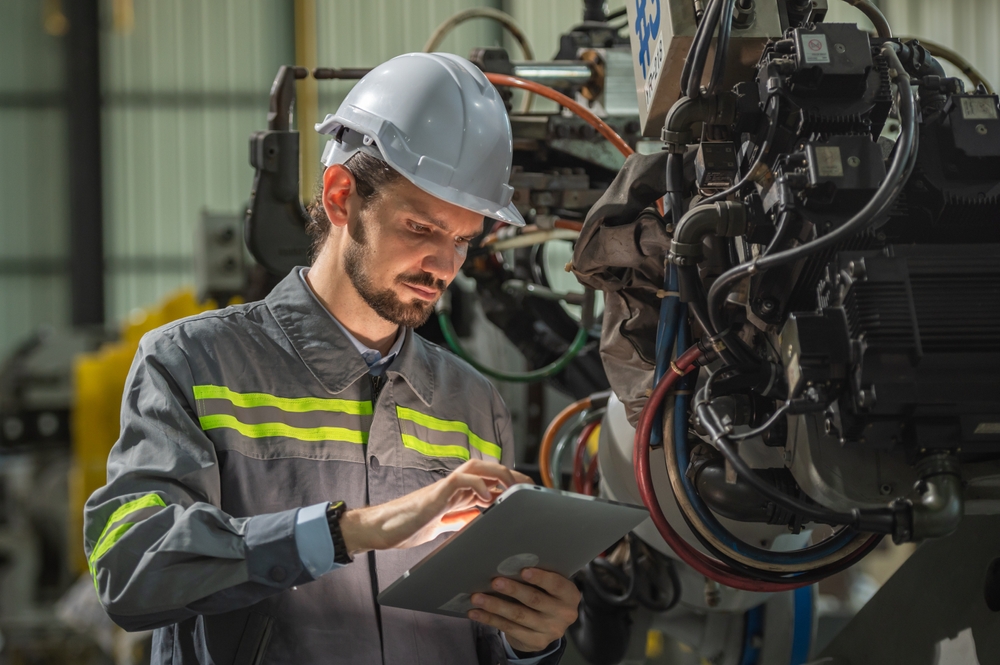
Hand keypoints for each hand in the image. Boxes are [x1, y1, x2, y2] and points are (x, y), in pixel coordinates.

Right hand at [340, 459, 531, 554]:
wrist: (380, 529)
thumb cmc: (407, 526)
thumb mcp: (443, 526)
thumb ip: (460, 520)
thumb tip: (480, 521)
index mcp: (456, 495)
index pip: (488, 481)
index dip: (509, 484)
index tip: (527, 494)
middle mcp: (453, 487)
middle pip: (487, 468)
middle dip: (511, 475)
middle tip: (529, 488)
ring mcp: (444, 488)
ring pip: (476, 468)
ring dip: (498, 474)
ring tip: (512, 489)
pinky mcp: (435, 494)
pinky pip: (460, 480)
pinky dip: (477, 486)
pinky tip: (485, 500)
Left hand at [468, 568, 580, 653]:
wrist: (549, 625)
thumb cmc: (546, 594)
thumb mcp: (551, 586)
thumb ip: (540, 575)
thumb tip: (509, 559)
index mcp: (570, 595)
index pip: (557, 585)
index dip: (541, 578)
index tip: (523, 570)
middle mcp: (564, 614)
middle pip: (535, 600)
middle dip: (513, 590)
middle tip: (495, 581)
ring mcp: (550, 630)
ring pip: (519, 616)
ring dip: (495, 606)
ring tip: (477, 597)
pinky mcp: (536, 642)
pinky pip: (510, 629)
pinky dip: (490, 619)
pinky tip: (476, 612)